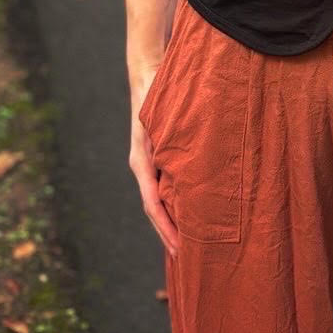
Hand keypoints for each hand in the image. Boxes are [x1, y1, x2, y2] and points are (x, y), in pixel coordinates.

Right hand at [129, 78, 179, 260]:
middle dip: (169, 234)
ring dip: (173, 222)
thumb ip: (169, 146)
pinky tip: (188, 213)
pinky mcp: (157, 157)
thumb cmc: (157, 95)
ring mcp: (149, 163)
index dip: (166, 228)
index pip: (153, 205)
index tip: (179, 247)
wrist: (148, 74)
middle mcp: (144, 167)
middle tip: (188, 258)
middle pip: (156, 209)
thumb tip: (183, 174)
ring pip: (160, 200)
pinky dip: (174, 204)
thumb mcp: (161, 121)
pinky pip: (165, 186)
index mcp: (142, 163)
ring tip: (190, 245)